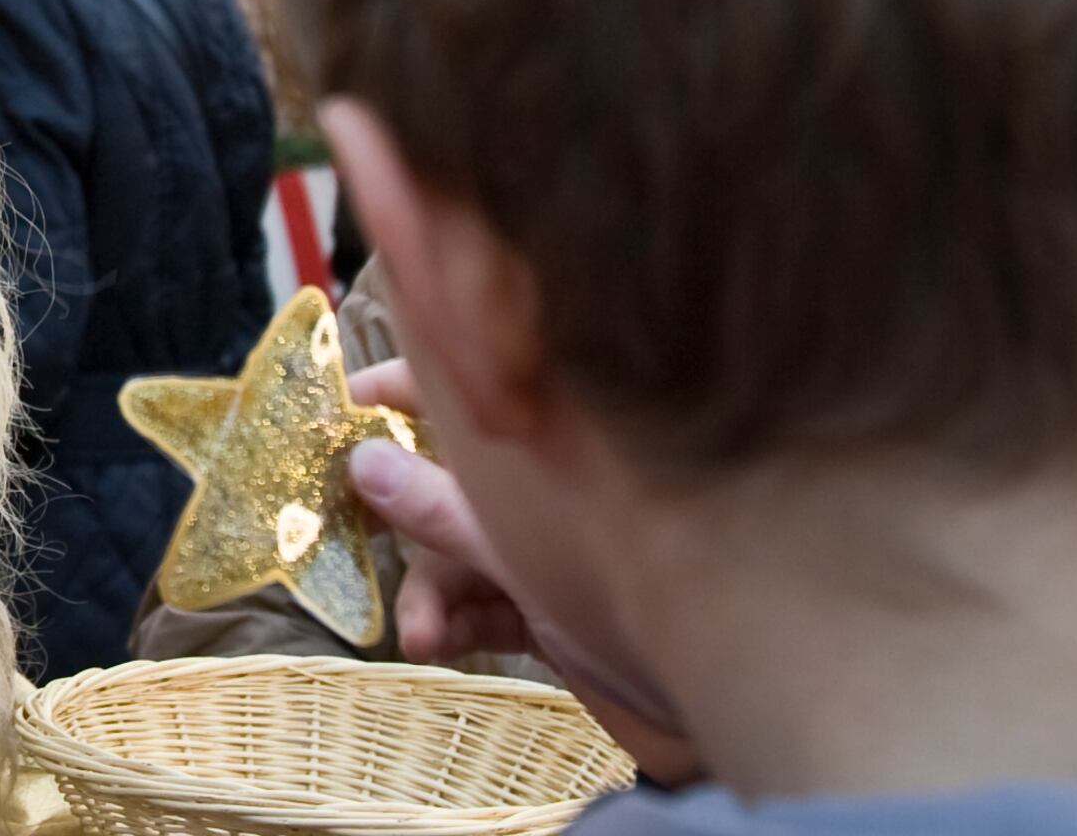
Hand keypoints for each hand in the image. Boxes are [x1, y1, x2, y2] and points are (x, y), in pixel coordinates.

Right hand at [345, 362, 706, 785]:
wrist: (734, 693)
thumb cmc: (645, 589)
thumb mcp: (527, 550)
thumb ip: (445, 511)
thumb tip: (360, 463)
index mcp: (554, 445)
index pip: (475, 388)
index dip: (407, 383)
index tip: (344, 403)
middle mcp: (550, 486)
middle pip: (451, 476)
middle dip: (397, 511)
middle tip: (342, 534)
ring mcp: (551, 546)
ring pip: (460, 550)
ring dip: (429, 590)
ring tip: (419, 633)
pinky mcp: (551, 606)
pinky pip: (484, 602)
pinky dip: (457, 621)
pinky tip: (434, 644)